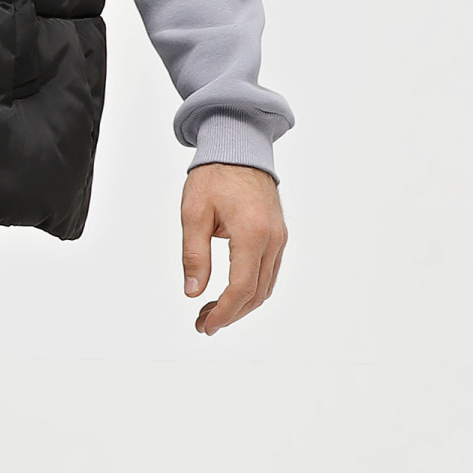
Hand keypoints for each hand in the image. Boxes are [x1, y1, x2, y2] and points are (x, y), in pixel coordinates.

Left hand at [181, 163, 285, 336]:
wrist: (239, 147)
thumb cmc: (215, 175)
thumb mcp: (193, 214)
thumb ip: (194, 255)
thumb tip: (193, 291)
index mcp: (252, 233)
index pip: (241, 288)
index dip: (223, 313)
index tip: (205, 325)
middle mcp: (273, 239)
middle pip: (256, 293)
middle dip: (230, 314)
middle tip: (203, 323)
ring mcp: (279, 238)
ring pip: (265, 286)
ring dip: (240, 305)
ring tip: (211, 311)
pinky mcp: (278, 235)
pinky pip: (268, 272)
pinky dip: (251, 289)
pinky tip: (229, 293)